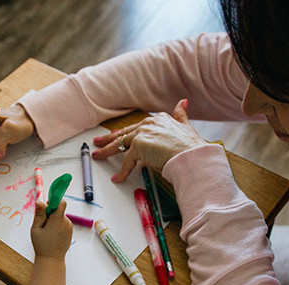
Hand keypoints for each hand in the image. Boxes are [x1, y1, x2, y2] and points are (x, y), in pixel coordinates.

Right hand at [30, 200, 72, 258]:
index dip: (54, 200)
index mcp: (57, 221)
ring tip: (46, 231)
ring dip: (53, 219)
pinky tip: (51, 234)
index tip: (48, 202)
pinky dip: (56, 224)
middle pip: (58, 209)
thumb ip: (39, 214)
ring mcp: (69, 226)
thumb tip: (39, 201)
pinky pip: (62, 222)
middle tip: (42, 222)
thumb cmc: (42, 245)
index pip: (61, 203)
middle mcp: (66, 222)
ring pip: (60, 216)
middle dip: (50, 212)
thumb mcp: (36, 229)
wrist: (52, 259)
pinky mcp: (69, 230)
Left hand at [92, 99, 207, 182]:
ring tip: (97, 156)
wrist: (191, 156)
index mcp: (158, 119)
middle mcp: (148, 123)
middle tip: (98, 142)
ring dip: (106, 151)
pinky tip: (118, 178)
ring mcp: (142, 134)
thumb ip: (181, 115)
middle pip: (124, 134)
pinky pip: (126, 161)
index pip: (136, 127)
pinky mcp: (138, 146)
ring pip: (120, 144)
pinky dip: (122, 172)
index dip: (125, 132)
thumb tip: (183, 102)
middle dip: (109, 139)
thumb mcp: (186, 126)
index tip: (116, 135)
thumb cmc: (191, 147)